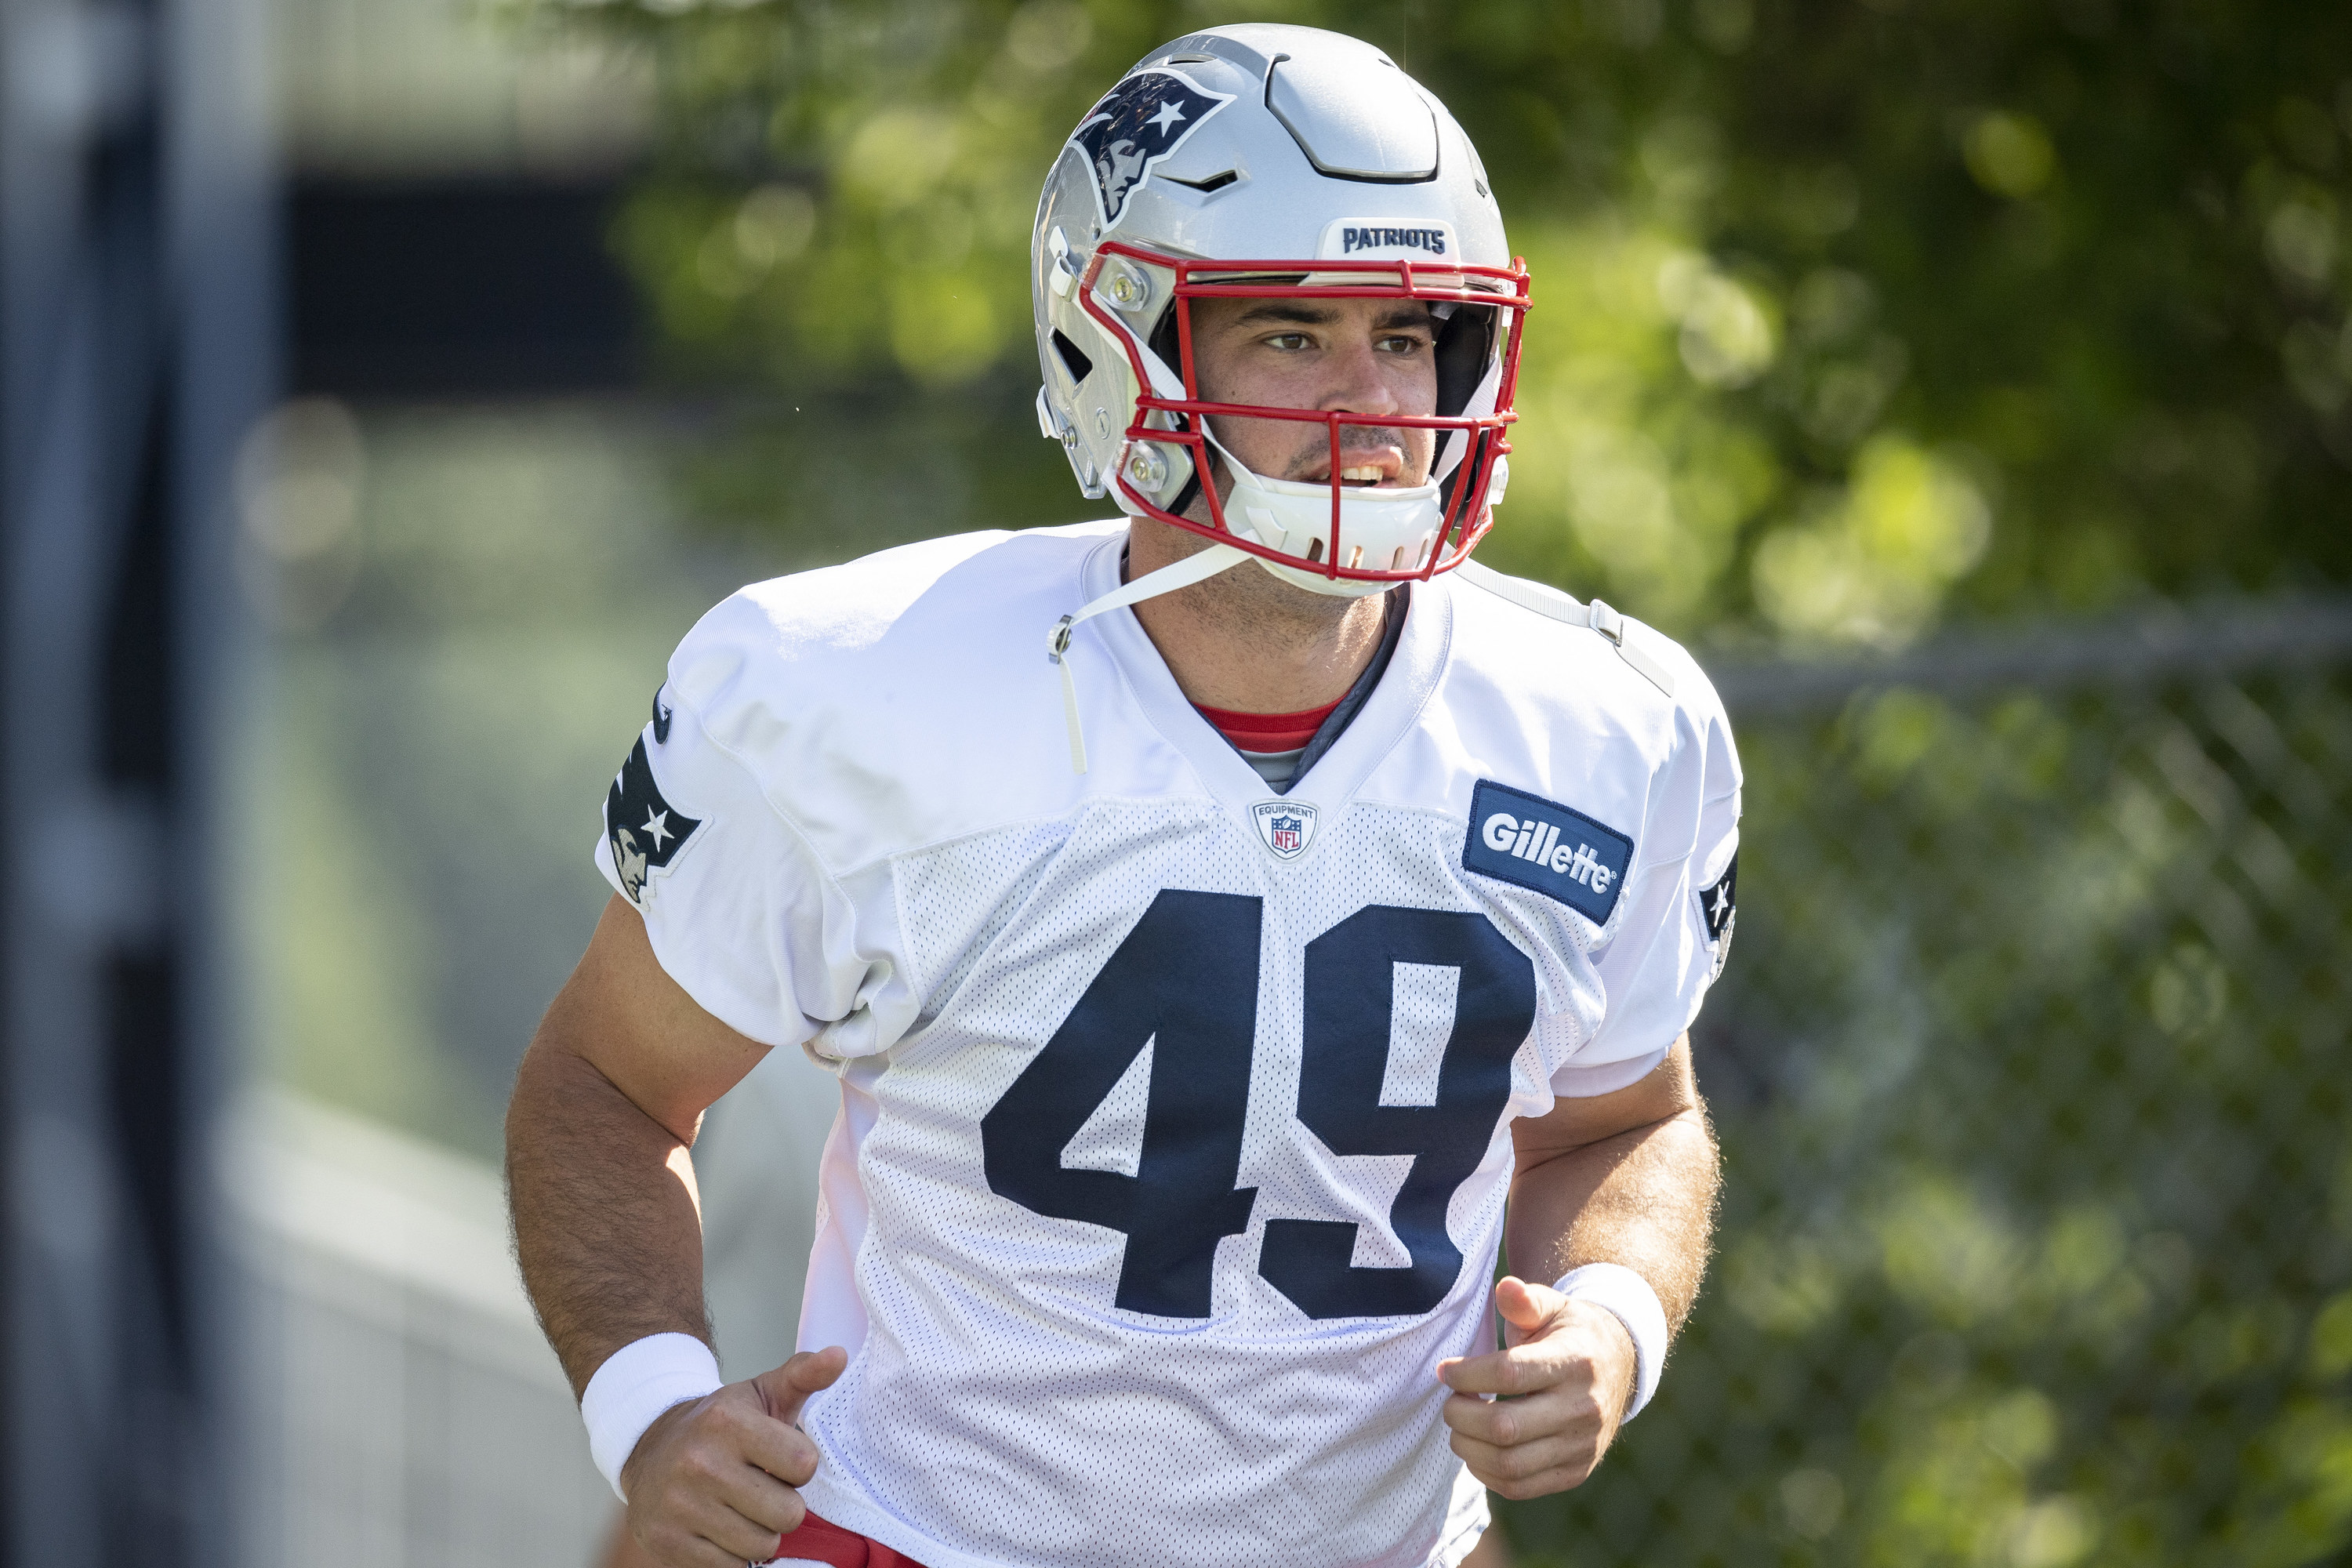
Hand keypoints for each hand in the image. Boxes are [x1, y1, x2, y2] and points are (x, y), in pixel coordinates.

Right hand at [618, 1345, 847, 1567]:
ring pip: (762, 1546)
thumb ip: (803, 1374)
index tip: (781, 1458)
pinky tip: (718, 1528)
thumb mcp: (759, 1393)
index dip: (800, 1465)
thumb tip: (840, 1356)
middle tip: (762, 1488)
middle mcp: (700, 1464)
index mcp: (727, 1422)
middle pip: (788, 1514)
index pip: (804, 1463)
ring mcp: (681, 1507)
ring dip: (760, 1533)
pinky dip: (732, 1556)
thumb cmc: (718, 1425)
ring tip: (741, 1509)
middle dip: (783, 1505)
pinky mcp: (669, 1544)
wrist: (646, 1452)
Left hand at [1436, 1275, 1636, 1499]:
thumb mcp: (1553, 1306)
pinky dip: (1487, 1473)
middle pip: (1505, 1427)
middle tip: (1450, 1402)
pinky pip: (1521, 1487)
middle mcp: (1584, 1408)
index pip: (1509, 1375)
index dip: (1467, 1375)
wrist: (1618, 1366)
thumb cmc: (1569, 1333)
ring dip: (1468, 1448)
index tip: (1444, 1370)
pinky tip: (1477, 1448)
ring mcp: (1582, 1446)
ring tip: (1458, 1425)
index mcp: (1576, 1363)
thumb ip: (1525, 1300)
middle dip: (1461, 1416)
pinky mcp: (1576, 1472)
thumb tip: (1505, 1288)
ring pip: (1510, 1464)